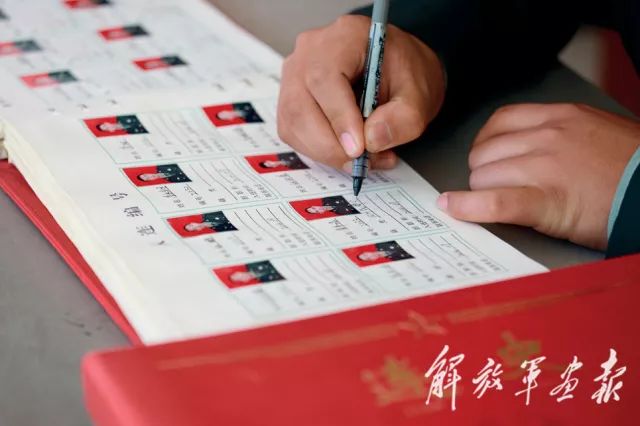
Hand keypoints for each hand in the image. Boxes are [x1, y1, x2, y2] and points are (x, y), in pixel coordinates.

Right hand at [277, 15, 444, 169]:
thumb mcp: (420, 94)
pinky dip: (319, 150)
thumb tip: (371, 139)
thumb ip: (403, 118)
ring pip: (294, 124)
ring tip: (362, 158)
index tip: (358, 148)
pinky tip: (346, 150)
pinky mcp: (290, 98)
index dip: (339, 118)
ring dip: (326, 151)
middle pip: (301, 105)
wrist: (396, 70)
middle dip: (331, 145)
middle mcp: (310, 52)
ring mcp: (294, 75)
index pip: (325, 78)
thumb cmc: (404, 73)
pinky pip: (293, 132)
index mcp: (344, 37)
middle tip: (363, 162)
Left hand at [437, 103, 639, 249]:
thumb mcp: (594, 130)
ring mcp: (545, 168)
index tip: (488, 158)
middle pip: (485, 152)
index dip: (487, 144)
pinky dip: (468, 207)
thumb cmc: (630, 168)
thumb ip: (557, 131)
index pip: (500, 121)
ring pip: (484, 176)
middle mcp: (547, 137)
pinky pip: (494, 201)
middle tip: (498, 186)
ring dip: (483, 191)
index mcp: (560, 116)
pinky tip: (452, 208)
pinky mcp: (545, 202)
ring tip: (502, 202)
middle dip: (485, 172)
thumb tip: (523, 143)